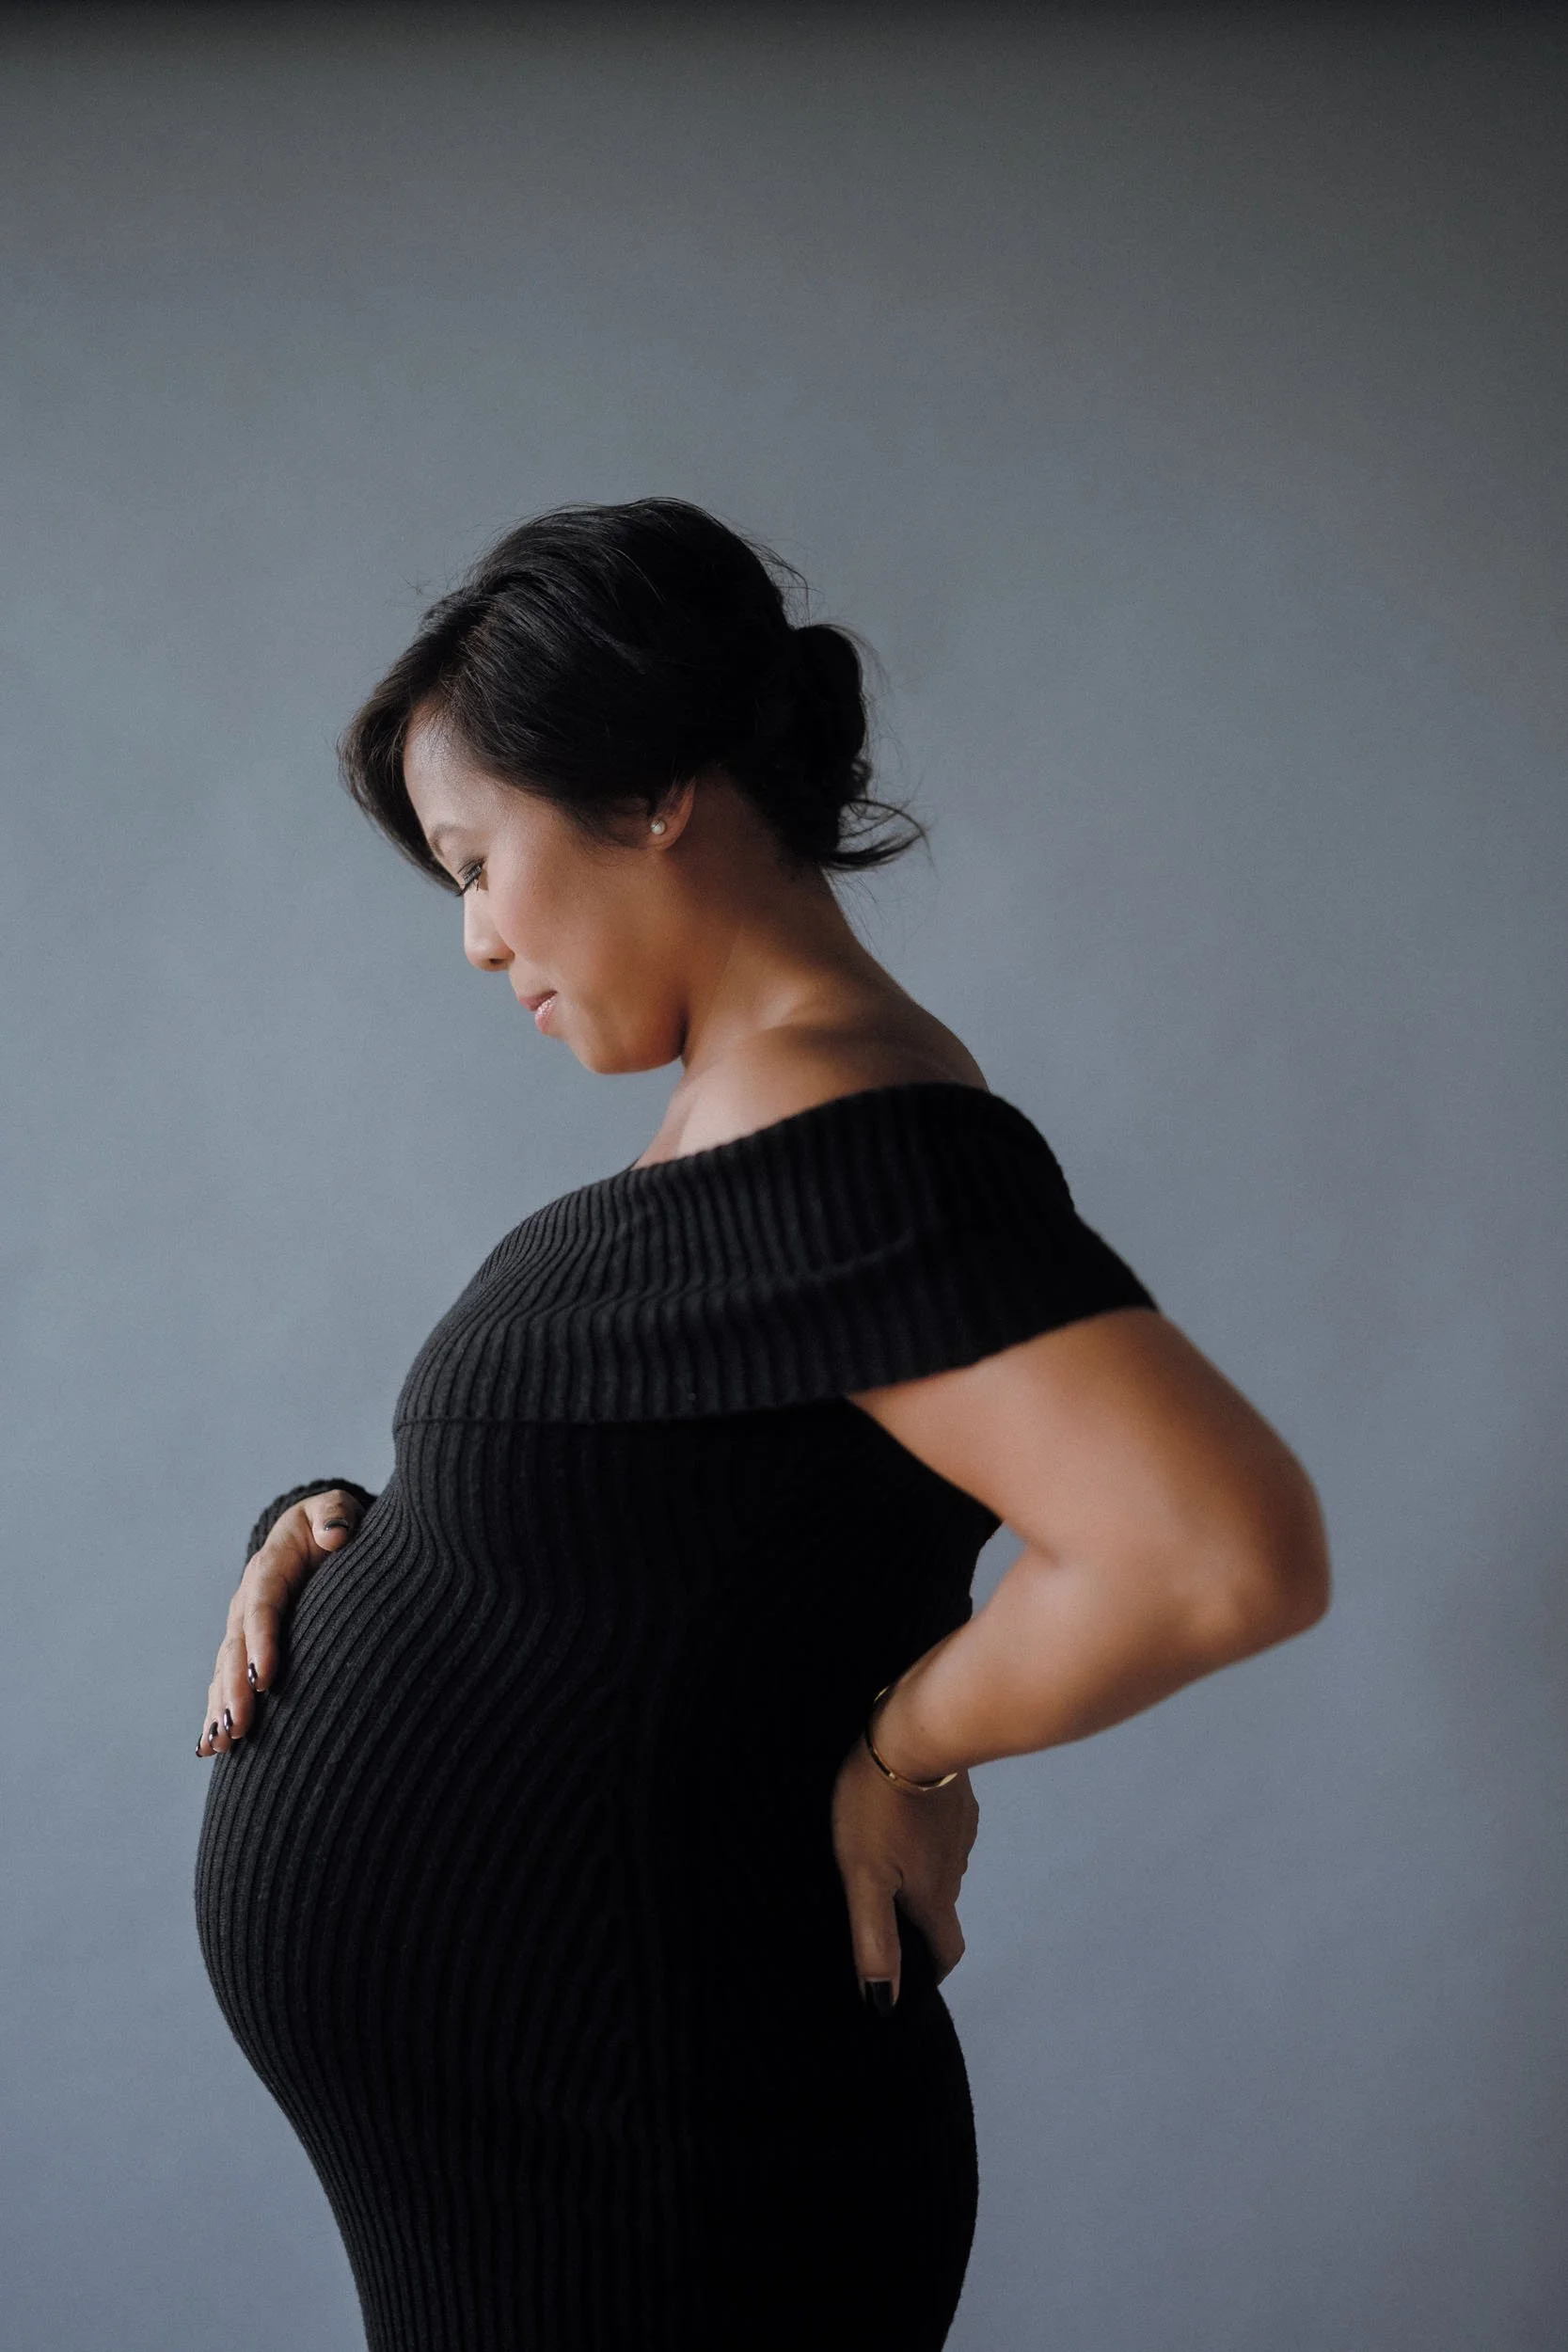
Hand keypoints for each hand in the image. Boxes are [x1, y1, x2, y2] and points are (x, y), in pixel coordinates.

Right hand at [195, 1488, 369, 1755]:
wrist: (318, 1532)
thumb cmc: (333, 1523)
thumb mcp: (336, 1508)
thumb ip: (336, 1515)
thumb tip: (335, 1534)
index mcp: (269, 1569)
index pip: (263, 1607)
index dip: (261, 1642)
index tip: (265, 1678)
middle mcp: (248, 1601)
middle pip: (237, 1648)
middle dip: (234, 1689)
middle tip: (238, 1727)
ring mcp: (243, 1627)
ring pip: (226, 1670)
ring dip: (222, 1707)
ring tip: (223, 1743)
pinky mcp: (247, 1647)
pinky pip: (226, 1681)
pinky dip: (217, 1712)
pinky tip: (210, 1747)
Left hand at [829, 1688, 978, 2010]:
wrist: (916, 1727)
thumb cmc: (879, 1803)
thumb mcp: (863, 1875)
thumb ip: (873, 1939)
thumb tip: (882, 2002)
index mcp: (934, 1894)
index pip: (947, 1950)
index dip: (931, 1971)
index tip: (911, 1976)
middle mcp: (956, 1867)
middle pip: (941, 1908)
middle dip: (915, 1919)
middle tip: (877, 1909)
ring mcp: (960, 1830)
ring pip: (941, 1867)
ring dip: (917, 1873)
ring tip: (878, 1859)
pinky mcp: (957, 1798)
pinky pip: (941, 1831)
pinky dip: (923, 1837)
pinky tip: (896, 1818)